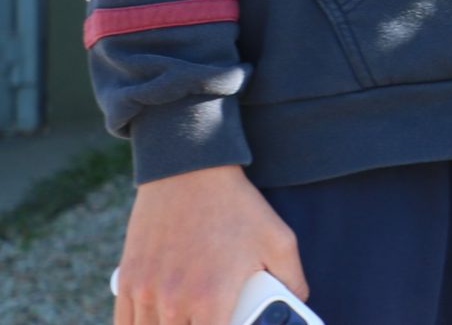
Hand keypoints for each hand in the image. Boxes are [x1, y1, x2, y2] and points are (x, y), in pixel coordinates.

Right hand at [115, 165, 305, 324]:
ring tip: (189, 319)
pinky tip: (157, 323)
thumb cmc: (237, 207)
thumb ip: (292, 280)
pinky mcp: (128, 282)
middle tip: (212, 319)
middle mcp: (172, 302)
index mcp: (210, 299)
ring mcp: (145, 294)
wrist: (190, 173)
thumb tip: (296, 304)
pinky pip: (124, 324)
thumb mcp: (279, 240)